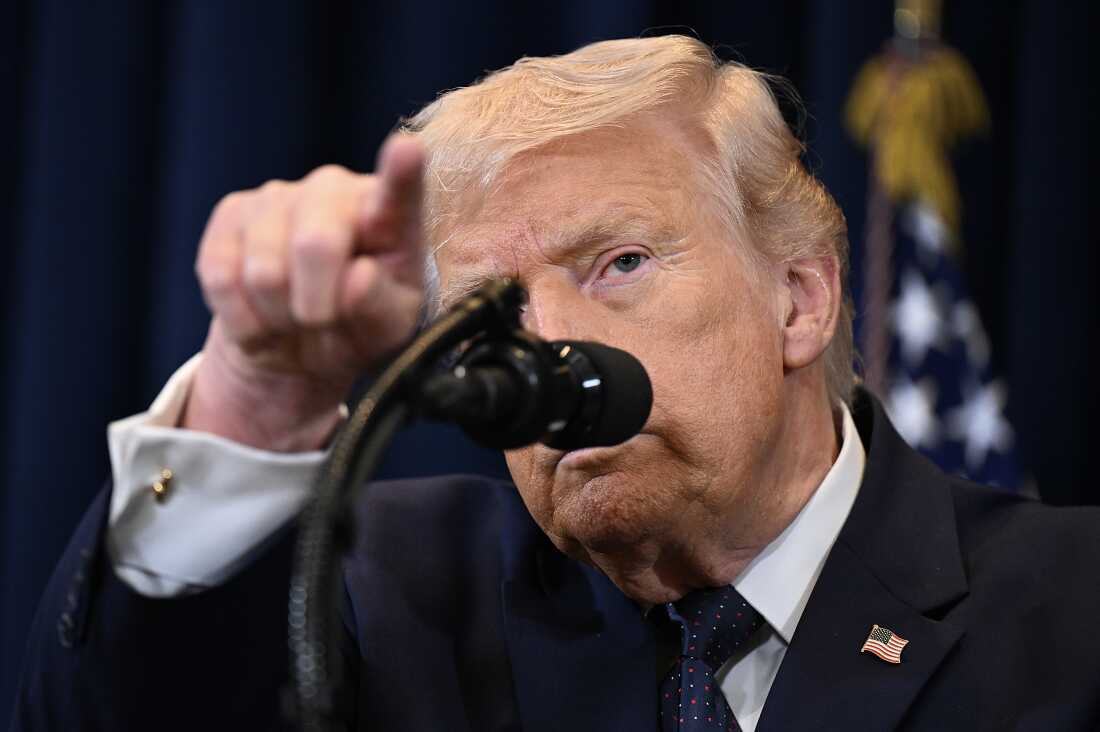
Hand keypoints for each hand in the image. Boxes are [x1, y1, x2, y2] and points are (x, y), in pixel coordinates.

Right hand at [183, 133, 426, 450]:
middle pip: (316, 244)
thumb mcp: (383, 329)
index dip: (401, 172)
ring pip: (264, 273)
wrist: (299, 342)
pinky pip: (222, 277)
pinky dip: (244, 318)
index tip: (407, 150)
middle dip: (316, 306)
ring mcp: (280, 194)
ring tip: (295, 319)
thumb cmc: (356, 326)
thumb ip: (379, 307)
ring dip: (278, 317)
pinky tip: (263, 315)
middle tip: (322, 323)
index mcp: (391, 215)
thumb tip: (359, 276)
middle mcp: (336, 188)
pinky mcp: (232, 212)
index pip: (400, 191)